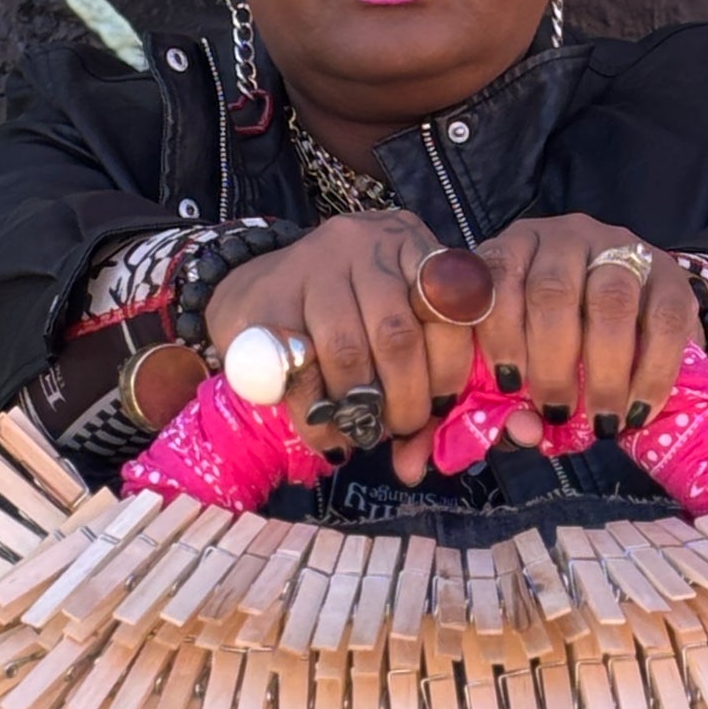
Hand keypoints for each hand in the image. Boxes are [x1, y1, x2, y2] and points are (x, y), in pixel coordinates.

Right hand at [204, 212, 478, 482]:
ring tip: (363, 428)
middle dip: (405, 398)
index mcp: (410, 243)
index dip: (452, 367)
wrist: (256, 288)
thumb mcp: (395, 320)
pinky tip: (328, 434)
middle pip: (397, 334)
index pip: (451, 305)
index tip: (444, 404)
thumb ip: (426, 375)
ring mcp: (311, 267)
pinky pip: (298, 369)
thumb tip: (418, 465)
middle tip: (400, 427)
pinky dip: (316, 417)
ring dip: (359, 407)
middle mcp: (364, 243)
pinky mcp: (266, 301)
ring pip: (347, 352)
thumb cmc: (346, 313)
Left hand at [473, 216, 697, 445]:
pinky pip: (665, 320)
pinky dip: (652, 374)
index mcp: (513, 249)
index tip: (508, 385)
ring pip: (610, 300)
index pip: (494, 275)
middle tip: (556, 411)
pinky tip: (638, 410)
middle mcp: (564, 237)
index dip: (498, 331)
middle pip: (553, 290)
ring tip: (601, 420)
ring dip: (604, 370)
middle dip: (553, 362)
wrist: (633, 317)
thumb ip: (506, 403)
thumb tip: (520, 433)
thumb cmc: (559, 348)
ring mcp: (619, 248)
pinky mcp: (670, 273)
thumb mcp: (523, 364)